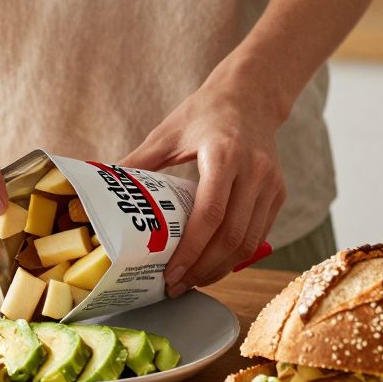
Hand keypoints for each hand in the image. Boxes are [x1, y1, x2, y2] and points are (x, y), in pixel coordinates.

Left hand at [119, 59, 288, 295]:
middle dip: (203, 269)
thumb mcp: (167, 132)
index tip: (170, 273)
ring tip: (193, 281)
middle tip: (177, 286)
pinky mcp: (279, 192)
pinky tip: (214, 265)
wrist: (251, 95)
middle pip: (231, 236)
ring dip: (221, 268)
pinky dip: (237, 256)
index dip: (190, 251)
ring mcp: (271, 184)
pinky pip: (260, 234)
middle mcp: (254, 171)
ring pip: (249, 241)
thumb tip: (102, 185)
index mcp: (224, 155)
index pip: (210, 215)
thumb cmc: (204, 112)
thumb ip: (138, 162)